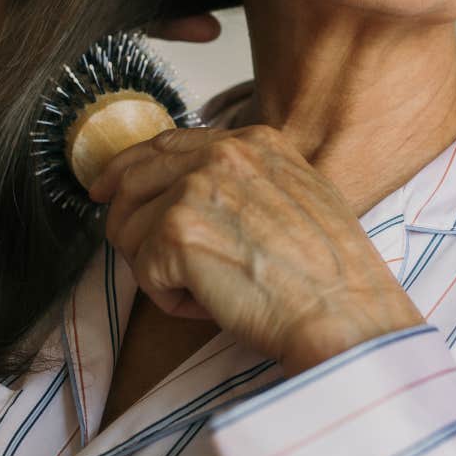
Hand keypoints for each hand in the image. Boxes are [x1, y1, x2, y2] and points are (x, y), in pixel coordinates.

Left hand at [88, 125, 424, 376]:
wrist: (346, 315)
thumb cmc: (334, 276)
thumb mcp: (300, 198)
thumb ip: (246, 183)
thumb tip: (189, 194)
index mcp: (256, 140)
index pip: (169, 143)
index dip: (131, 170)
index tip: (108, 190)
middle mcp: (224, 152)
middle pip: (134, 178)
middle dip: (133, 225)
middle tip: (156, 263)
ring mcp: (198, 187)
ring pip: (129, 227)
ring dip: (158, 267)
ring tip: (209, 288)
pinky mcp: (177, 231)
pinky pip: (143, 272)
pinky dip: (171, 300)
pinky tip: (213, 304)